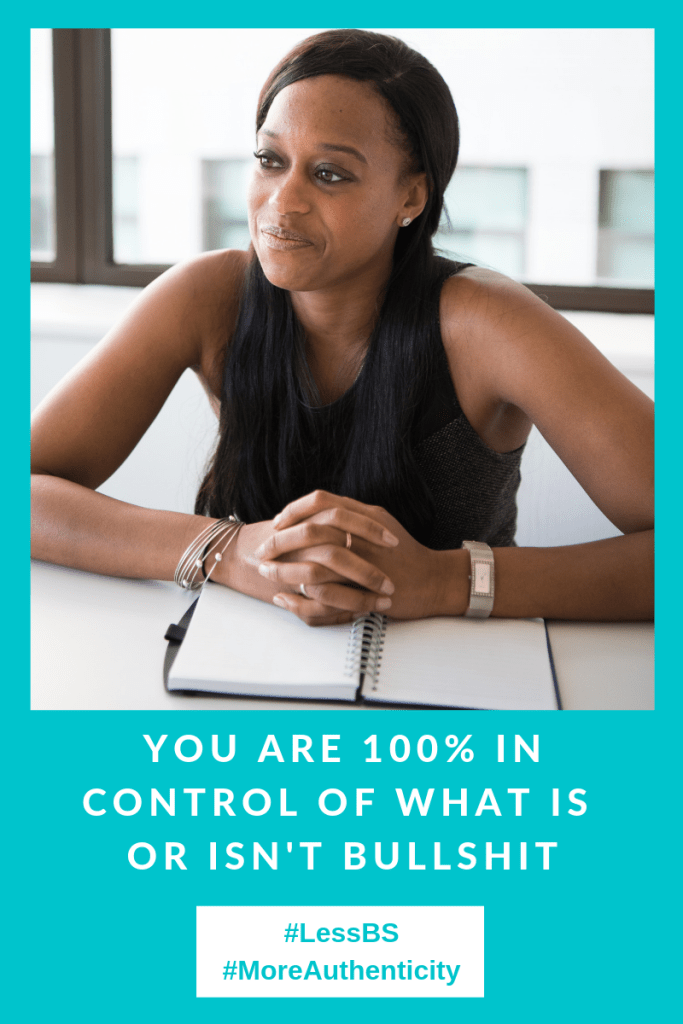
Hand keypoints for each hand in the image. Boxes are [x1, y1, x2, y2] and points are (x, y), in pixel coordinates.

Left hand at [257, 490, 467, 622]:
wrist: (433, 580)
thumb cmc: (405, 553)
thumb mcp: (380, 523)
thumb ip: (352, 514)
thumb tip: (323, 509)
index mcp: (365, 515)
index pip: (321, 501)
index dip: (295, 510)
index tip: (278, 522)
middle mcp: (363, 536)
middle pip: (311, 532)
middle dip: (281, 542)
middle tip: (263, 551)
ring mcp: (364, 564)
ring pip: (314, 563)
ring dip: (285, 570)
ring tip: (268, 573)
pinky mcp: (364, 591)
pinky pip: (326, 593)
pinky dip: (301, 596)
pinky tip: (287, 597)